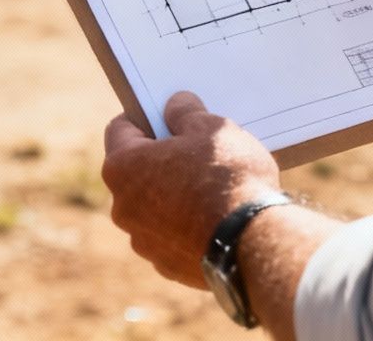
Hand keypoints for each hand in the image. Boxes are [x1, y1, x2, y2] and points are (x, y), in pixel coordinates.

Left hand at [101, 93, 282, 287]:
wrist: (251, 241)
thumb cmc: (227, 177)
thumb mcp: (211, 128)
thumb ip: (186, 113)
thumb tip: (175, 106)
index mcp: (123, 167)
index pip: (120, 129)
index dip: (145, 117)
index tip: (167, 116)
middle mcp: (122, 207)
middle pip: (136, 172)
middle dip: (161, 160)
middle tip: (196, 151)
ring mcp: (143, 241)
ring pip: (153, 208)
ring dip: (173, 196)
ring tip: (211, 189)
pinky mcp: (167, 266)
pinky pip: (172, 237)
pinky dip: (187, 227)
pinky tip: (216, 220)